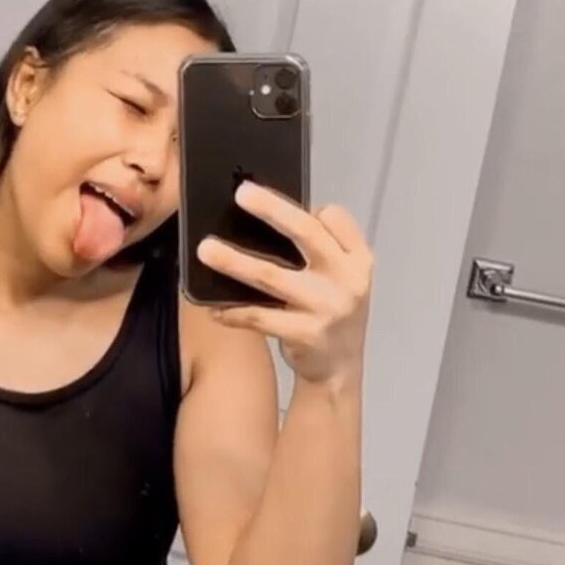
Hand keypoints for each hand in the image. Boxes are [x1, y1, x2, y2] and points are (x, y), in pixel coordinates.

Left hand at [196, 181, 373, 388]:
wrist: (339, 369)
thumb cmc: (331, 314)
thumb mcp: (340, 278)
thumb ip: (321, 251)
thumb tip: (268, 219)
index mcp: (358, 260)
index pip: (334, 218)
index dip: (305, 208)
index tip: (275, 200)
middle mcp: (347, 280)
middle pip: (306, 234)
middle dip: (271, 209)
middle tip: (241, 194)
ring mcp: (327, 308)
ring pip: (272, 276)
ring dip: (235, 261)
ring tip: (206, 250)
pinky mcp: (305, 334)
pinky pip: (260, 317)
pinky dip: (235, 312)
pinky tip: (214, 309)